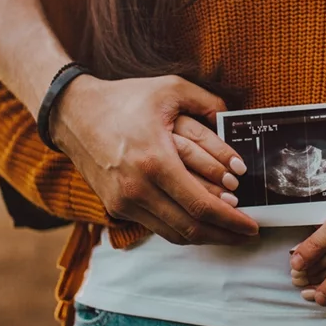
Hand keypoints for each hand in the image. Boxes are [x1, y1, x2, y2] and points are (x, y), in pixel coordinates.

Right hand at [51, 74, 258, 244]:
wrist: (73, 114)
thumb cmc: (124, 99)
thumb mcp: (170, 88)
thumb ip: (208, 102)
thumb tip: (236, 120)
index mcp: (155, 161)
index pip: (201, 206)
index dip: (232, 221)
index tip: (252, 225)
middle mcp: (138, 188)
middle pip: (190, 227)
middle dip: (225, 235)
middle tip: (247, 234)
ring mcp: (124, 202)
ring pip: (174, 234)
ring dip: (206, 236)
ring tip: (229, 232)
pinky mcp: (117, 207)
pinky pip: (158, 227)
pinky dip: (183, 229)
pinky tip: (201, 223)